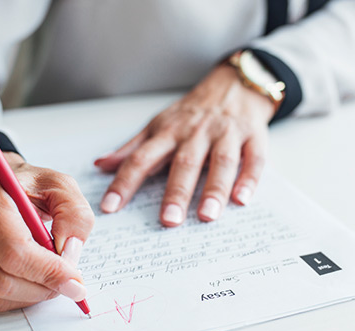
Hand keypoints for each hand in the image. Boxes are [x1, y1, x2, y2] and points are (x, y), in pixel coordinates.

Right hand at [0, 152, 94, 311]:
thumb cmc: (31, 187)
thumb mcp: (62, 187)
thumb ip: (74, 215)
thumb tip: (68, 253)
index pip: (14, 250)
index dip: (48, 271)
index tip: (75, 281)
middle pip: (2, 278)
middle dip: (43, 287)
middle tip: (69, 283)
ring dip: (34, 294)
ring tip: (54, 278)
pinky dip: (20, 297)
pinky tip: (35, 279)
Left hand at [94, 63, 275, 226]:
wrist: (234, 85)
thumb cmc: (192, 113)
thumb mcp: (159, 125)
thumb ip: (132, 148)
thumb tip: (101, 165)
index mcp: (168, 132)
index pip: (142, 158)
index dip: (125, 182)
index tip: (110, 207)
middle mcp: (196, 133)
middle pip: (185, 162)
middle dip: (176, 191)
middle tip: (168, 220)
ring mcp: (226, 134)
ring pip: (221, 161)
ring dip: (214, 189)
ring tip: (207, 216)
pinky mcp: (254, 137)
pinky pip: (253, 158)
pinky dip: (249, 178)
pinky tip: (242, 199)